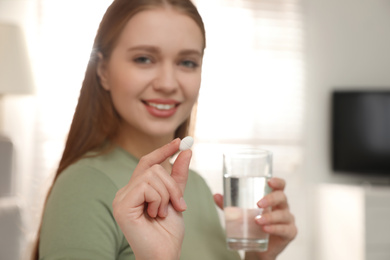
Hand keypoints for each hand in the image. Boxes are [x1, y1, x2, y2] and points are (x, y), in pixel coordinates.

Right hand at [112, 139, 191, 259]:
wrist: (164, 254)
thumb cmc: (167, 231)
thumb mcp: (176, 198)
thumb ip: (178, 176)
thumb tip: (185, 152)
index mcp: (136, 190)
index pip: (147, 162)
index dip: (163, 151)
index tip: (180, 142)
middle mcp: (125, 191)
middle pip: (154, 168)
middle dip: (172, 185)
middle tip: (178, 204)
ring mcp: (121, 198)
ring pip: (152, 175)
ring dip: (167, 195)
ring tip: (164, 213)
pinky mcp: (122, 205)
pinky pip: (146, 187)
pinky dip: (158, 200)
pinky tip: (154, 214)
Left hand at [214, 177, 296, 259]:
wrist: (259, 248)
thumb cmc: (252, 225)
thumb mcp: (240, 214)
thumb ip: (229, 205)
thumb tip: (216, 195)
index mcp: (273, 199)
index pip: (280, 186)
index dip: (277, 182)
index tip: (269, 181)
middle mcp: (282, 207)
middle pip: (282, 197)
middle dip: (270, 199)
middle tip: (258, 204)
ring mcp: (288, 220)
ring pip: (283, 215)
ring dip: (270, 217)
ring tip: (257, 221)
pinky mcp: (289, 233)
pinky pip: (285, 229)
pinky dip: (275, 228)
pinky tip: (265, 230)